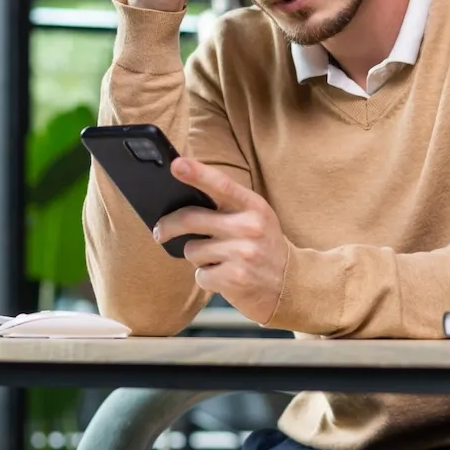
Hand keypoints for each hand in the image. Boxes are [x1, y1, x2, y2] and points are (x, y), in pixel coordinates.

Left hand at [153, 158, 288, 323]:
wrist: (288, 284)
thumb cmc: (262, 245)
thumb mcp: (255, 217)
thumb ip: (226, 206)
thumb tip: (180, 202)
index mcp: (253, 206)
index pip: (221, 184)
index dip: (197, 173)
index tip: (176, 165)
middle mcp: (249, 227)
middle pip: (191, 219)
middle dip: (168, 225)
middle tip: (161, 230)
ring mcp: (242, 253)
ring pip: (192, 250)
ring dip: (198, 257)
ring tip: (218, 259)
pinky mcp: (234, 278)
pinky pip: (200, 275)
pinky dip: (206, 278)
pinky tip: (224, 276)